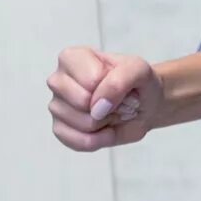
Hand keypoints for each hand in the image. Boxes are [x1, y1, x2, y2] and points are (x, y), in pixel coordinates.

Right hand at [48, 46, 172, 150]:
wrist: (144, 104)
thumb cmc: (137, 82)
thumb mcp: (139, 70)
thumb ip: (120, 80)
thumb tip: (98, 107)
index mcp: (72, 58)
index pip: (90, 80)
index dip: (111, 84)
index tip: (118, 80)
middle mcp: (58, 80)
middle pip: (82, 103)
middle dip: (109, 106)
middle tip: (117, 99)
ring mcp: (56, 106)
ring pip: (84, 124)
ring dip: (107, 122)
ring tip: (112, 111)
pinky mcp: (60, 130)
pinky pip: (81, 142)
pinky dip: (102, 139)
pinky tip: (106, 128)